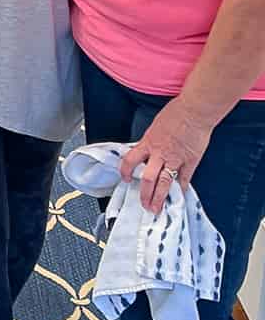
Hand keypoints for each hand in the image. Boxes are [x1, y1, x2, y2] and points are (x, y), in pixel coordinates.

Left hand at [118, 97, 215, 213]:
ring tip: (157, 209)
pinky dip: (182, 189)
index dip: (125, 171)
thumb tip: (148, 151)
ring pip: (164, 183)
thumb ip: (151, 141)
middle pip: (147, 178)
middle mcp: (159, 153)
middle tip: (144, 205)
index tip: (125, 179)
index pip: (130, 160)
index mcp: (148, 143)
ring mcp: (175, 159)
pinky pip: (185, 179)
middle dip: (144, 193)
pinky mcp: (190, 161)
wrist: (194, 111)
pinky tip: (180, 197)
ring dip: (159, 197)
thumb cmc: (176, 113)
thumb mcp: (155, 127)